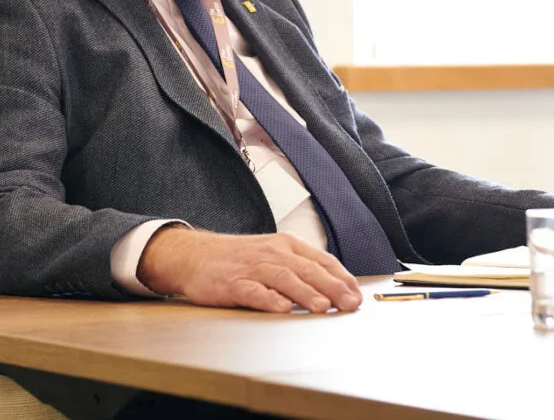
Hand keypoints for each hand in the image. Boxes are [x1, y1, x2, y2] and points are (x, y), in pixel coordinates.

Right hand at [137, 226, 362, 313]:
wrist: (196, 255)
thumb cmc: (238, 259)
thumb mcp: (273, 255)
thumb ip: (300, 269)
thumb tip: (333, 288)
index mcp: (286, 245)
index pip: (321, 260)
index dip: (341, 278)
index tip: (357, 294)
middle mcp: (272, 253)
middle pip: (307, 269)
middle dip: (332, 287)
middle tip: (349, 303)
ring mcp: (252, 267)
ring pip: (284, 278)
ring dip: (305, 293)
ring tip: (322, 307)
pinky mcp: (233, 283)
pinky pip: (253, 291)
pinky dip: (268, 299)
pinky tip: (281, 308)